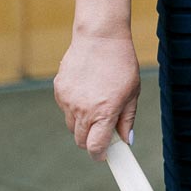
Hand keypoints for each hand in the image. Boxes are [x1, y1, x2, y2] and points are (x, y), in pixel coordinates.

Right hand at [54, 33, 140, 161]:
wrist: (100, 36)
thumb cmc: (121, 63)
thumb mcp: (132, 91)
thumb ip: (127, 119)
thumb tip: (126, 141)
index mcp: (105, 111)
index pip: (95, 147)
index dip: (100, 154)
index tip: (104, 154)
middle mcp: (84, 109)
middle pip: (81, 140)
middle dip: (91, 140)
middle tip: (101, 129)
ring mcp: (68, 100)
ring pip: (71, 125)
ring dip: (82, 122)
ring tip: (95, 100)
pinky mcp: (59, 90)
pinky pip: (65, 108)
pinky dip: (73, 106)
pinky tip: (85, 88)